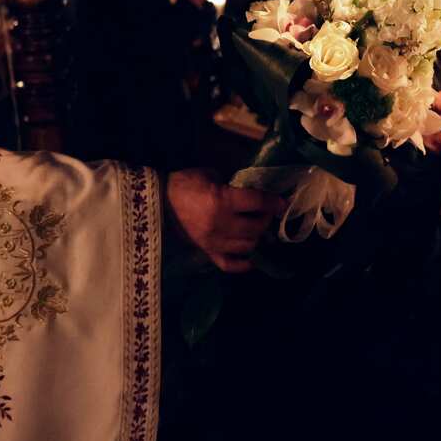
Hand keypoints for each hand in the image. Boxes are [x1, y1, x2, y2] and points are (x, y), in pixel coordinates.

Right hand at [166, 168, 287, 272]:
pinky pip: (229, 265)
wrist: (157, 198)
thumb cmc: (186, 181)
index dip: (274, 203)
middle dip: (265, 220)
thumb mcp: (212, 175)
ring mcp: (211, 242)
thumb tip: (256, 196)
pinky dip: (243, 263)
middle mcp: (219, 224)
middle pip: (256, 228)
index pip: (257, 203)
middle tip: (266, 213)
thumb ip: (234, 188)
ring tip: (257, 228)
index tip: (283, 203)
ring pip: (247, 246)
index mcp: (220, 201)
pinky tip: (252, 257)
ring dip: (257, 237)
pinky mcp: (205, 252)